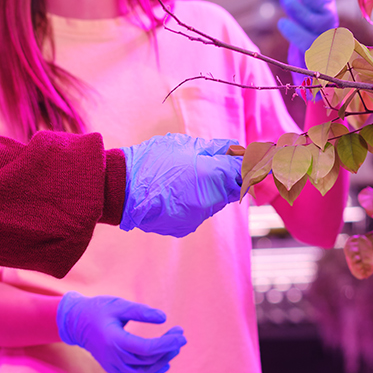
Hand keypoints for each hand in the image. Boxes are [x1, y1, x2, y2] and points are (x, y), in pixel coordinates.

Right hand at [57, 292, 185, 372]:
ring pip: (144, 371)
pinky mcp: (113, 370)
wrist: (76, 323)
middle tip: (180, 335)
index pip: (146, 349)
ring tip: (174, 347)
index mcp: (114, 340)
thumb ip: (141, 311)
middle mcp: (113, 358)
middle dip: (168, 348)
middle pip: (148, 360)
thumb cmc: (98, 310)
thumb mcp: (119, 305)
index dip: (167, 343)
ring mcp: (112, 366)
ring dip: (162, 360)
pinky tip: (164, 364)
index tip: (181, 335)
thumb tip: (163, 318)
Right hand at [120, 134, 241, 237]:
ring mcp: (197, 216)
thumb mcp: (183, 146)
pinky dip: (193, 202)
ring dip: (210, 190)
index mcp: (210, 176)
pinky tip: (177, 192)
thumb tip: (235, 151)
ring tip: (188, 177)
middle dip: (229, 178)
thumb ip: (213, 149)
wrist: (119, 188)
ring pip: (214, 202)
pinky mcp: (185, 226)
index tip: (252, 159)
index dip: (249, 165)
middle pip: (231, 189)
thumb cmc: (150, 161)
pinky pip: (198, 212)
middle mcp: (208, 201)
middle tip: (218, 164)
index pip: (243, 173)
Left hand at [276, 0, 336, 68]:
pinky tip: (283, 23)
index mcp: (323, 5)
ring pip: (315, 21)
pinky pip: (308, 43)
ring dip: (299, 8)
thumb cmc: (306, 29)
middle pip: (318, 1)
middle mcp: (327, 19)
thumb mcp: (299, 4)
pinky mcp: (316, 55)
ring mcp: (324, 37)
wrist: (315, 65)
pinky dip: (296, 33)